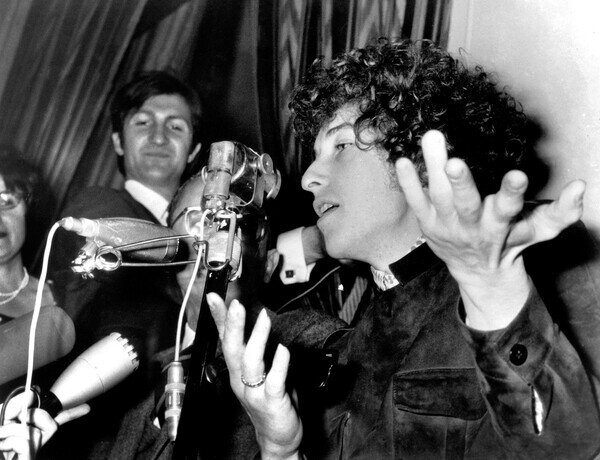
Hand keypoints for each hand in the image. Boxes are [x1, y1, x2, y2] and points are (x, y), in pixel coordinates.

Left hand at [0, 391, 89, 459]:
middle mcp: (34, 442)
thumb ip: (12, 408)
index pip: (53, 420)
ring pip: (29, 426)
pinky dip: (10, 440)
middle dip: (20, 411)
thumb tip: (30, 396)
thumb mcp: (0, 420)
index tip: (87, 408)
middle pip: (42, 415)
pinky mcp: (30, 456)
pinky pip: (24, 439)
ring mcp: (33, 450)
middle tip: (4, 422)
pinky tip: (4, 448)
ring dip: (7, 430)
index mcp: (27, 433)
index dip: (71, 413)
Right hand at [207, 293, 302, 459]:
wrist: (277, 437)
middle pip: (231, 349)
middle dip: (231, 325)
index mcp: (236, 370)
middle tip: (235, 303)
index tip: (214, 296)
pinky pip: (274, 381)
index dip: (219, 318)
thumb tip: (255, 318)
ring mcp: (254, 392)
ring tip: (263, 318)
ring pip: (250, 363)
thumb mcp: (256, 370)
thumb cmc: (268, 400)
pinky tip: (282, 349)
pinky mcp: (272, 402)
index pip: (224, 339)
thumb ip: (254, 347)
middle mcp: (240, 380)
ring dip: (256, 339)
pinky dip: (278, 364)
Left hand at [395, 130, 584, 329]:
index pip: (509, 209)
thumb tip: (581, 186)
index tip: (517, 175)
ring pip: (438, 198)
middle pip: (465, 205)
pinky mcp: (427, 224)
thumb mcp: (539, 231)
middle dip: (461, 184)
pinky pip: (415, 203)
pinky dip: (408, 183)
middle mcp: (471, 227)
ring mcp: (445, 226)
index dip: (512, 193)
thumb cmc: (511, 242)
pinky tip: (402, 160)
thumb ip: (562, 211)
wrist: (478, 271)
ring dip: (432, 170)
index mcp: (500, 227)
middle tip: (455, 161)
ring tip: (431, 140)